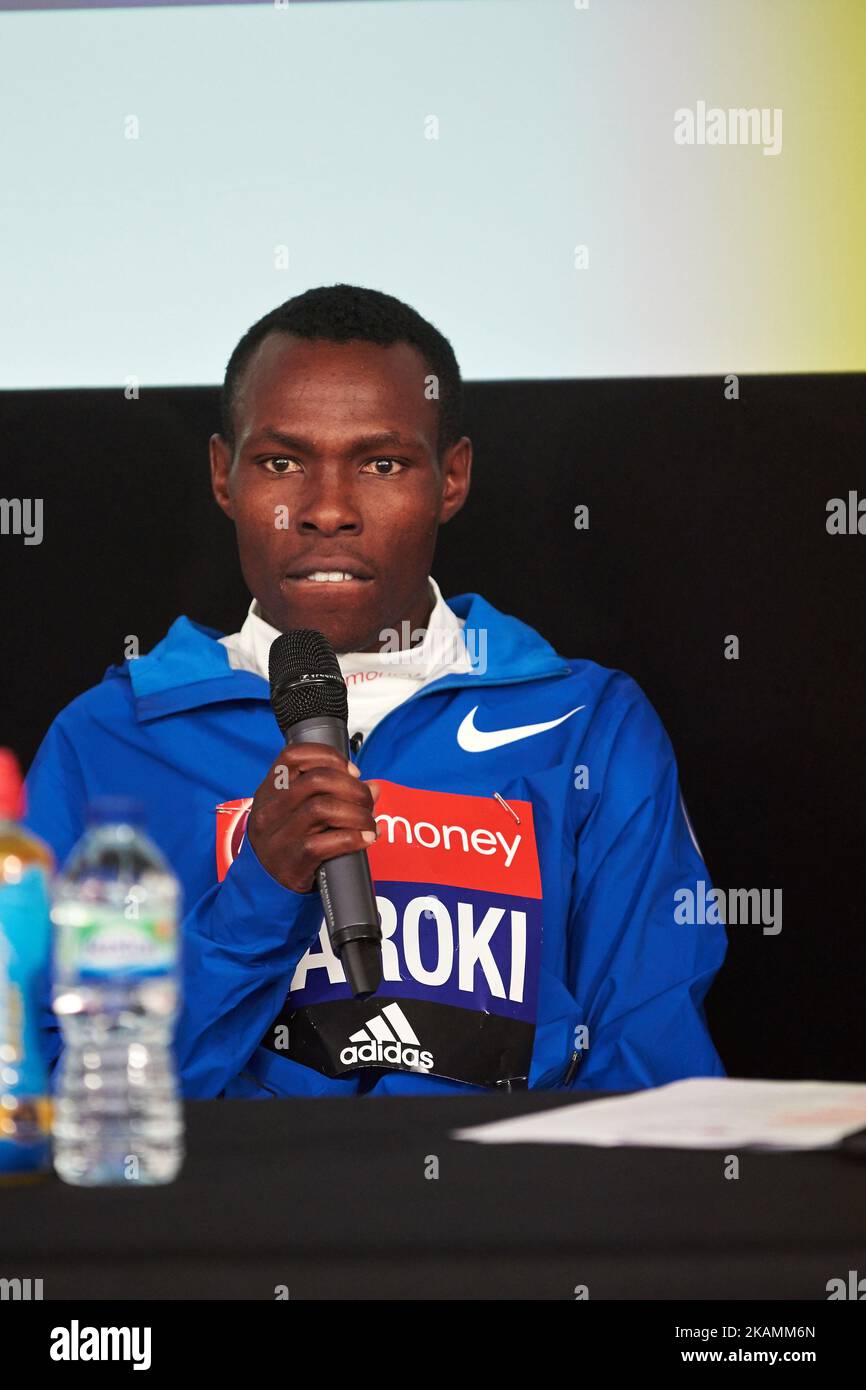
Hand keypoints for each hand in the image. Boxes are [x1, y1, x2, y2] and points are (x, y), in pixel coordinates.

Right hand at [246, 742, 379, 893]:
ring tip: (368, 822)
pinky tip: (366, 839)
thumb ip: (332, 794)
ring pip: (323, 809)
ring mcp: (279, 837)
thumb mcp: (297, 812)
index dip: (329, 756)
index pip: (293, 756)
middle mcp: (270, 810)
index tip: (352, 771)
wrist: (265, 885)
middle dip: (352, 787)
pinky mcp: (292, 862)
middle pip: (316, 780)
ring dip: (357, 813)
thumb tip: (373, 787)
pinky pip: (326, 843)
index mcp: (270, 790)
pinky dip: (354, 838)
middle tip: (366, 800)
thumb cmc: (287, 842)